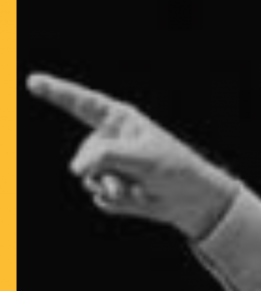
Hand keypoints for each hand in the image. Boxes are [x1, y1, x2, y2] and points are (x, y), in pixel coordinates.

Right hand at [26, 72, 238, 239]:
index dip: (56, 92)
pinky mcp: (110, 188)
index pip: (82, 104)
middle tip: (137, 173)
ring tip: (140, 187)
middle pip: (86, 155)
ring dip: (115, 188)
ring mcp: (107, 166)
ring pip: (89, 179)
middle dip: (107, 169)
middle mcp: (108, 141)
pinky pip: (100, 198)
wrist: (192, 201)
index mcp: (119, 121)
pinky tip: (139, 199)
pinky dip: (120, 203)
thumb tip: (75, 170)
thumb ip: (105, 155)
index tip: (33, 82)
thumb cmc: (173, 169)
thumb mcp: (141, 156)